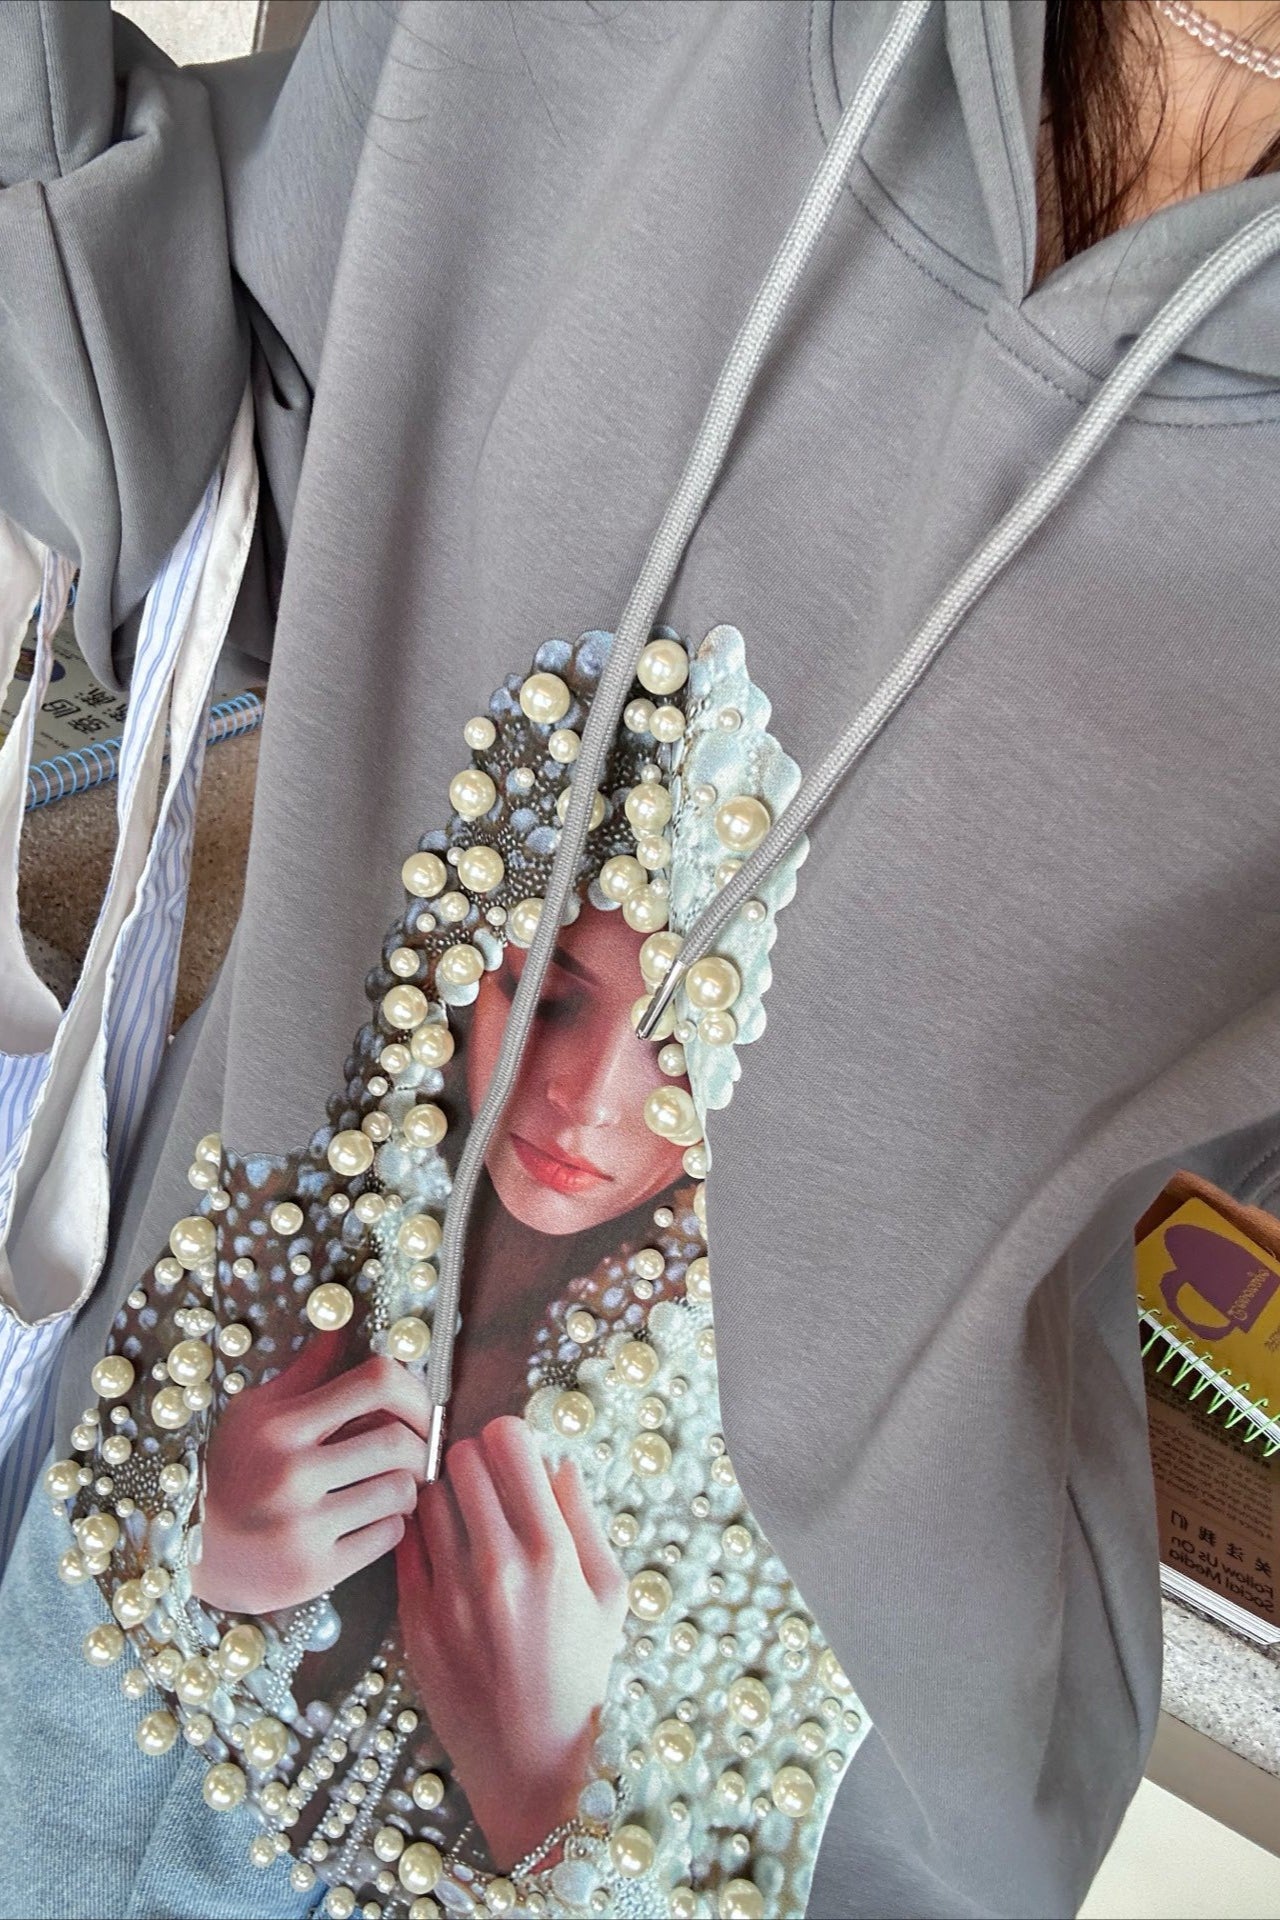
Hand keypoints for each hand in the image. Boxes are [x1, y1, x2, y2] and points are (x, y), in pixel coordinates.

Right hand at [190, 1331, 431, 1612]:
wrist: (185, 1555)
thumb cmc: (229, 1471)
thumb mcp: (255, 1413)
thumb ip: (309, 1370)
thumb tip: (346, 1319)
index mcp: (281, 1426)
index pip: (376, 1381)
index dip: (414, 1389)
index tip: (417, 1406)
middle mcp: (291, 1475)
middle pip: (398, 1442)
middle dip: (416, 1446)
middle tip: (410, 1453)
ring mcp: (302, 1528)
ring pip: (400, 1492)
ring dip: (404, 1487)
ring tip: (384, 1486)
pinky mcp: (313, 1573)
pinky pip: (389, 1536)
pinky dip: (389, 1524)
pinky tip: (365, 1520)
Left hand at [395, 1415, 626, 1869]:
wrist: (531, 1762)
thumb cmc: (580, 1672)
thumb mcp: (608, 1593)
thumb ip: (584, 1517)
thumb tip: (557, 1459)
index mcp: (552, 1553)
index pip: (509, 1442)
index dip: (510, 1436)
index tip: (514, 1452)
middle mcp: (497, 1566)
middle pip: (461, 1459)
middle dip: (474, 1459)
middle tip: (485, 1480)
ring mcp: (449, 1594)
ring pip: (426, 1497)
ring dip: (444, 1495)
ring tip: (461, 1516)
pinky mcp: (414, 1619)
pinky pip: (404, 1545)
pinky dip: (420, 1536)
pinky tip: (440, 1550)